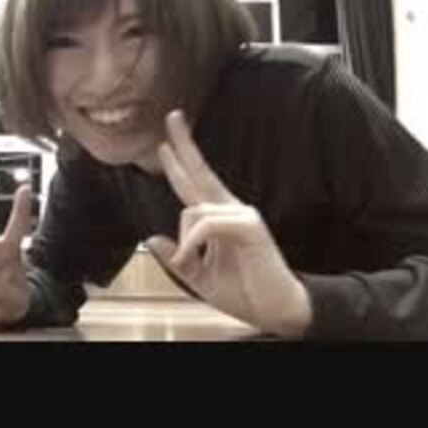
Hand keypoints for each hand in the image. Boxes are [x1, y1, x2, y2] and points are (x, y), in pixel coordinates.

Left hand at [144, 111, 312, 338]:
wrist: (276, 311)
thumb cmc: (244, 292)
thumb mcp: (200, 277)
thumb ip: (176, 258)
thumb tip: (151, 237)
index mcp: (216, 219)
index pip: (194, 183)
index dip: (179, 160)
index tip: (163, 140)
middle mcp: (229, 210)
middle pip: (200, 172)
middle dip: (184, 144)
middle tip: (172, 116)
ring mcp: (242, 215)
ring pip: (194, 211)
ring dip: (184, 242)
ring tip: (190, 264)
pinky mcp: (251, 227)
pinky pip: (207, 224)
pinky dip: (193, 242)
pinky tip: (192, 257)